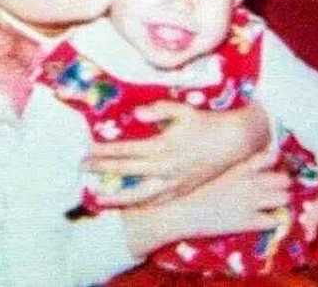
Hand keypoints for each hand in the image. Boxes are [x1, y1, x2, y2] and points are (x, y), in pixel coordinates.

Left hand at [85, 101, 269, 205]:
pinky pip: (159, 201)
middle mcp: (164, 167)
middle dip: (102, 169)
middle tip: (82, 168)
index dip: (103, 150)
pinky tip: (131, 207)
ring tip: (99, 201)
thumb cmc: (207, 123)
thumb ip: (157, 111)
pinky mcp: (183, 189)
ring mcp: (174, 182)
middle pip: (126, 171)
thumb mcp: (183, 111)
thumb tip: (135, 114)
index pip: (125, 150)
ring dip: (117, 197)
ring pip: (140, 194)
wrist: (235, 141)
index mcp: (161, 146)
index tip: (87, 150)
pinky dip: (142, 205)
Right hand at [123, 152, 289, 256]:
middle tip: (275, 191)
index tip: (277, 167)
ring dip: (281, 203)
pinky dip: (275, 220)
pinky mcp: (249, 221)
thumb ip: (238, 166)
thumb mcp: (218, 171)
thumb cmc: (197, 190)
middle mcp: (250, 181)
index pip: (272, 156)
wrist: (184, 212)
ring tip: (273, 206)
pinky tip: (266, 220)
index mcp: (241, 167)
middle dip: (283, 186)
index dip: (279, 162)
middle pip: (284, 179)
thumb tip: (252, 160)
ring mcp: (251, 201)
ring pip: (285, 198)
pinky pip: (275, 220)